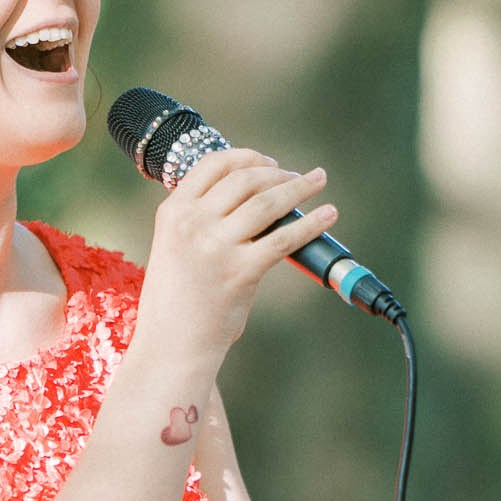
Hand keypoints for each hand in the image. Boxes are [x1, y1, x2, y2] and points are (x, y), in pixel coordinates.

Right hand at [134, 148, 336, 360]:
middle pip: (245, 179)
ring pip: (268, 202)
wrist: (172, 344)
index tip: (268, 162)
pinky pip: (284, 239)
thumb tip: (253, 198)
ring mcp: (216, 246)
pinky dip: (311, 223)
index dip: (247, 156)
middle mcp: (193, 223)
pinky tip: (328, 215)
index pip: (213, 163)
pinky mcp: (241, 271)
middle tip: (297, 176)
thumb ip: (201, 219)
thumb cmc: (177, 299)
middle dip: (277, 173)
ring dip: (299, 187)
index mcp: (173, 211)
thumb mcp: (174, 247)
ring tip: (318, 181)